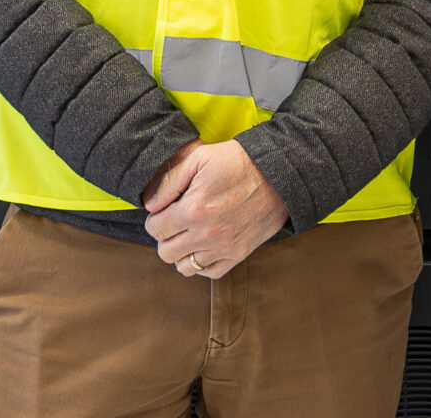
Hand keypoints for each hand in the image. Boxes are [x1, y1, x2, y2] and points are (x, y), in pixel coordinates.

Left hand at [143, 140, 287, 278]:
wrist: (279, 174)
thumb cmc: (239, 162)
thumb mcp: (200, 158)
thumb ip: (170, 181)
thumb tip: (150, 204)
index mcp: (193, 210)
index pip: (155, 229)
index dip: (156, 219)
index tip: (164, 212)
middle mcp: (206, 234)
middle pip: (165, 253)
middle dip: (165, 237)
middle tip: (175, 223)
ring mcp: (223, 248)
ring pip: (184, 267)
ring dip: (182, 253)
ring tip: (190, 235)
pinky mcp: (239, 254)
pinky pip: (209, 273)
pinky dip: (202, 264)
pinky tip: (205, 246)